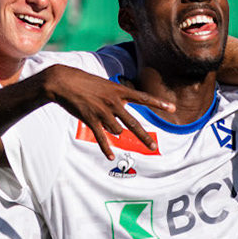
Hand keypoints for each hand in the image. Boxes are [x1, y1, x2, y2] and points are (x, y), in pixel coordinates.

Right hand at [41, 66, 173, 158]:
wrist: (64, 82)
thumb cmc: (84, 82)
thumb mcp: (105, 85)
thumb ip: (116, 100)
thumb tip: (119, 122)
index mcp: (119, 91)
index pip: (143, 97)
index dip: (158, 103)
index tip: (173, 108)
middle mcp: (114, 103)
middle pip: (133, 123)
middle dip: (144, 137)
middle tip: (153, 147)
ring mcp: (103, 112)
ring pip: (116, 131)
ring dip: (113, 131)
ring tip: (102, 120)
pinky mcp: (91, 120)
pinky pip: (102, 138)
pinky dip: (106, 149)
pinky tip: (111, 156)